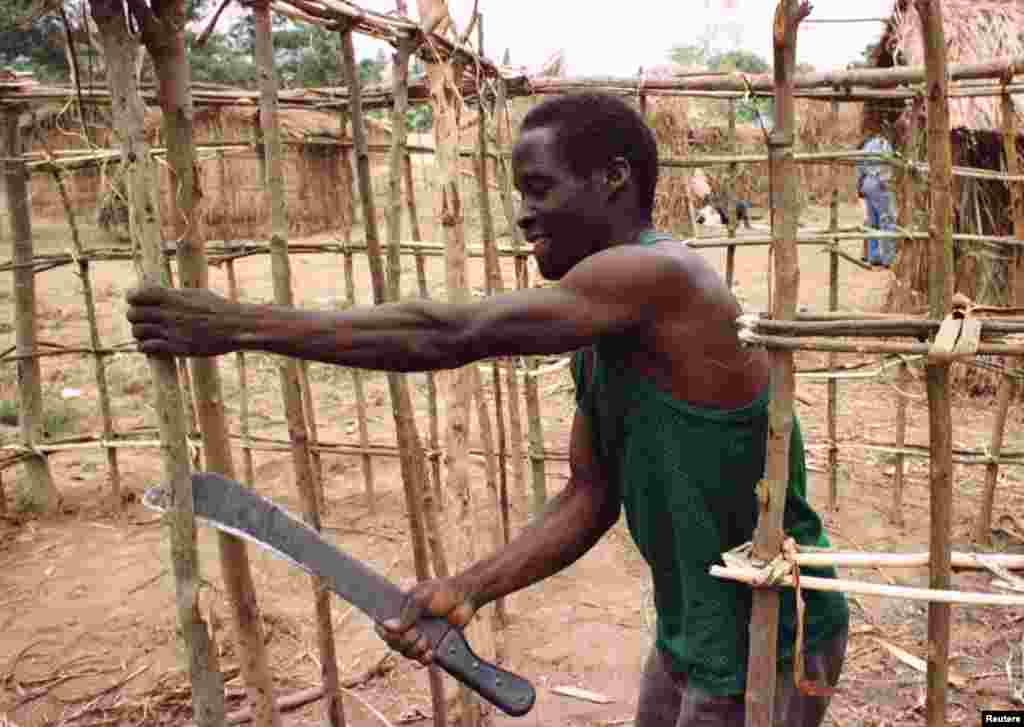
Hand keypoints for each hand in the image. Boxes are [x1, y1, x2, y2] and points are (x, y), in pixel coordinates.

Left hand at [126, 285, 243, 356]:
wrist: (235, 326)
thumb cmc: (219, 308)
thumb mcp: (197, 294)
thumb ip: (175, 295)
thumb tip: (161, 293)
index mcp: (172, 297)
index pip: (136, 295)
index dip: (133, 298)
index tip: (136, 302)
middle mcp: (167, 313)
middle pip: (132, 314)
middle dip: (135, 317)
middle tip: (143, 320)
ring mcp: (170, 331)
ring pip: (137, 332)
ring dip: (140, 333)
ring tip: (148, 334)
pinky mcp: (175, 347)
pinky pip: (147, 347)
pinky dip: (145, 347)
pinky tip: (153, 346)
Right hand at [375, 577, 477, 664]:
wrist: (466, 598)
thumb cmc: (443, 592)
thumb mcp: (422, 598)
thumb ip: (406, 614)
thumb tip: (388, 626)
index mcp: (401, 610)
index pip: (383, 626)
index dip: (384, 633)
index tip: (392, 633)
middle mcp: (408, 625)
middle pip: (393, 643)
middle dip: (403, 641)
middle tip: (415, 633)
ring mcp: (419, 635)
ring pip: (406, 652)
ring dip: (414, 649)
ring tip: (425, 641)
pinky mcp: (432, 645)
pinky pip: (421, 659)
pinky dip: (424, 658)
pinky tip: (430, 652)